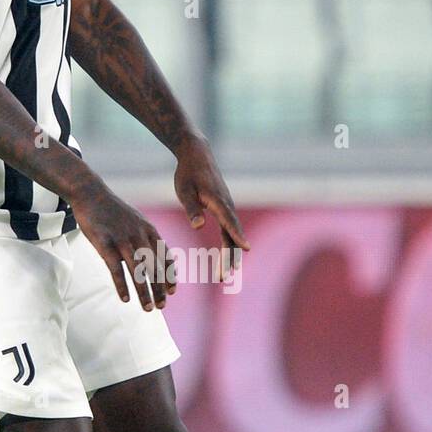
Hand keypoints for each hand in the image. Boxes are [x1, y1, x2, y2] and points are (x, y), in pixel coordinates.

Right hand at [71, 182, 176, 311]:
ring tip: (147, 308)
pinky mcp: (104, 243)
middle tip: (161, 306)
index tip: (172, 291)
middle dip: (160, 289)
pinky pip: (116, 269)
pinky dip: (122, 285)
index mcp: (149, 230)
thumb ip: (145, 237)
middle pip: (154, 267)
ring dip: (144, 292)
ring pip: (138, 272)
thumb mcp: (135, 220)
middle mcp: (139, 235)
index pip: (165, 256)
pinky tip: (125, 298)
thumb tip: (154, 256)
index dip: (170, 275)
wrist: (90, 193)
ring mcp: (122, 239)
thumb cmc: (112, 210)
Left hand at [173, 135, 247, 278]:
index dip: (237, 236)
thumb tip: (198, 226)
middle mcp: (226, 205)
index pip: (228, 221)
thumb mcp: (184, 190)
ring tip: (227, 273)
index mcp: (217, 201)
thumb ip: (192, 209)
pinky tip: (228, 255)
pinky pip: (230, 228)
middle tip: (223, 276)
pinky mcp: (224, 207)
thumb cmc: (188, 173)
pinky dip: (231, 242)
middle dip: (229, 256)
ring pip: (233, 232)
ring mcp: (227, 206)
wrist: (197, 154)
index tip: (246, 249)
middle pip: (232, 233)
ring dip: (231, 253)